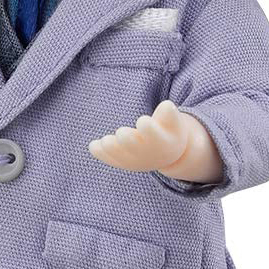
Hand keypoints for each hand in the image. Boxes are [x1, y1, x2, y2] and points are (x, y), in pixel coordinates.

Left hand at [89, 99, 223, 184]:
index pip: (152, 134)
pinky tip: (93, 145)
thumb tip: (166, 106)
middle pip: (132, 145)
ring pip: (118, 154)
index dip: (146, 126)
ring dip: (110, 147)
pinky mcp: (121, 162)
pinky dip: (100, 153)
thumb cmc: (168, 130)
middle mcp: (145, 153)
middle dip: (125, 138)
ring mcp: (132, 159)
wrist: (165, 155)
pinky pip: (109, 158)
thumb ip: (169, 113)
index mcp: (161, 142)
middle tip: (122, 133)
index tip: (142, 121)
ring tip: (106, 141)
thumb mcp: (174, 121)